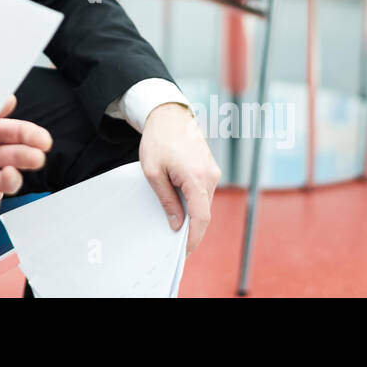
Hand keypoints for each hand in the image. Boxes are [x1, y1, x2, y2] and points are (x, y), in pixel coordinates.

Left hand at [140, 103, 220, 255]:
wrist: (168, 115)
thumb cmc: (158, 140)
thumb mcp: (153, 173)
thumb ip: (167, 200)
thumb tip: (177, 224)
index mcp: (196, 177)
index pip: (201, 217)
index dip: (194, 237)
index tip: (184, 251)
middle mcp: (211, 176)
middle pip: (204, 212)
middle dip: (191, 229)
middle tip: (174, 243)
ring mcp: (213, 171)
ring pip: (204, 202)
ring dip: (192, 214)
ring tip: (174, 223)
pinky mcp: (211, 168)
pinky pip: (204, 192)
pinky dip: (194, 202)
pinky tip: (180, 205)